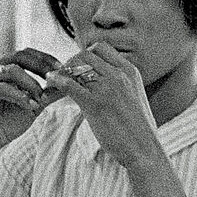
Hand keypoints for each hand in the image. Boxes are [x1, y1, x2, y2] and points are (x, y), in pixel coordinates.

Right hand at [0, 48, 63, 155]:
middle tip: (55, 78)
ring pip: (12, 70)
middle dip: (41, 67)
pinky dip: (20, 96)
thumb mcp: (34, 105)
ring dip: (31, 83)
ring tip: (41, 98)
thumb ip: (48, 93)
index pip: (26, 54)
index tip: (62, 68)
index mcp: (3, 67)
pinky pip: (2, 88)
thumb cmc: (8, 123)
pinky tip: (30, 105)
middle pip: (19, 56)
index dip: (45, 59)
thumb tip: (69, 83)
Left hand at [43, 42, 161, 168]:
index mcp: (130, 71)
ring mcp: (107, 88)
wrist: (145, 149)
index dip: (86, 54)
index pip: (101, 48)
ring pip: (75, 66)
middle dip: (71, 63)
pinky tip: (51, 85)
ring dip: (62, 73)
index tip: (79, 68)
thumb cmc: (139, 128)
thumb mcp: (135, 96)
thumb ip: (120, 83)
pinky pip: (68, 84)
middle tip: (64, 77)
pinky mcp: (95, 103)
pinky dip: (56, 81)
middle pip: (84, 54)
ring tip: (55, 84)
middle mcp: (119, 75)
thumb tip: (99, 79)